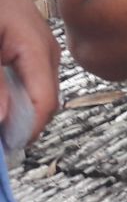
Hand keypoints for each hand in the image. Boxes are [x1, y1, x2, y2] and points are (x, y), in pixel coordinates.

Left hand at [0, 0, 60, 144]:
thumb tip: (3, 120)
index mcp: (38, 50)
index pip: (44, 105)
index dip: (23, 132)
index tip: (2, 150)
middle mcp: (48, 54)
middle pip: (43, 104)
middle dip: (18, 124)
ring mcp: (43, 52)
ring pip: (36, 95)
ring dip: (15, 111)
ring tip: (1, 119)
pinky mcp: (32, 51)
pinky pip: (29, 83)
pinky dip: (13, 96)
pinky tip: (2, 99)